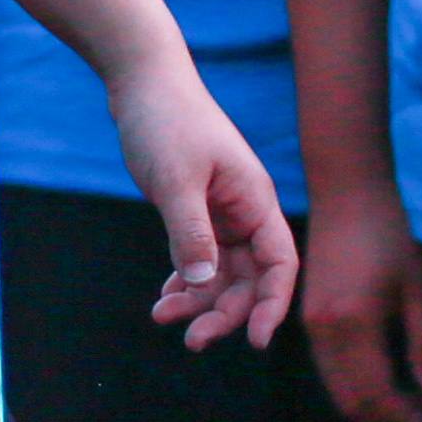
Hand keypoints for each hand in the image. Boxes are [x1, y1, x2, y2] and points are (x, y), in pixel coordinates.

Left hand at [114, 69, 298, 354]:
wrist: (142, 81)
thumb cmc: (165, 121)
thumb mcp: (175, 180)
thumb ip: (190, 232)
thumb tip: (203, 283)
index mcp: (254, 201)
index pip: (279, 265)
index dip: (272, 305)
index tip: (253, 341)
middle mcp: (243, 211)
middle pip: (248, 278)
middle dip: (224, 312)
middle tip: (192, 341)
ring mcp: (219, 212)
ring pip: (219, 272)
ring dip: (198, 300)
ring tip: (163, 317)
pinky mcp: (193, 210)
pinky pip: (196, 257)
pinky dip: (184, 280)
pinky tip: (165, 299)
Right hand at [300, 182, 421, 421]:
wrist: (346, 195)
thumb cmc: (389, 235)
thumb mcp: (416, 289)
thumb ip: (421, 344)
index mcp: (355, 324)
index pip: (377, 394)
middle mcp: (325, 332)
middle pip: (352, 401)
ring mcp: (311, 326)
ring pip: (337, 390)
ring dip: (371, 411)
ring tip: (408, 417)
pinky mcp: (307, 318)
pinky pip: (328, 370)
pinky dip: (355, 390)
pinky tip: (384, 388)